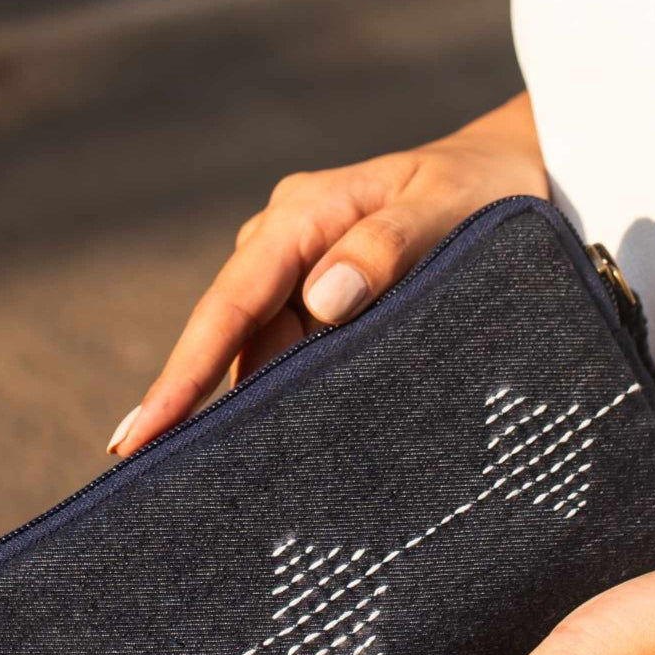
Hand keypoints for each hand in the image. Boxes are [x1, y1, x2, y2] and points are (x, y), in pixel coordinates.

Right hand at [106, 93, 548, 454]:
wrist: (517, 172)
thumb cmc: (485, 191)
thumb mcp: (447, 209)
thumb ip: (388, 248)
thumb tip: (321, 302)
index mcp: (302, 217)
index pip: (229, 306)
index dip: (181, 375)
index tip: (138, 436)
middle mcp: (287, 245)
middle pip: (231, 339)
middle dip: (192, 406)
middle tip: (153, 482)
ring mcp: (302, 274)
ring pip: (261, 353)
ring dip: (249, 410)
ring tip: (219, 482)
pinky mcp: (324, 301)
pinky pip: (294, 354)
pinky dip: (287, 396)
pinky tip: (278, 444)